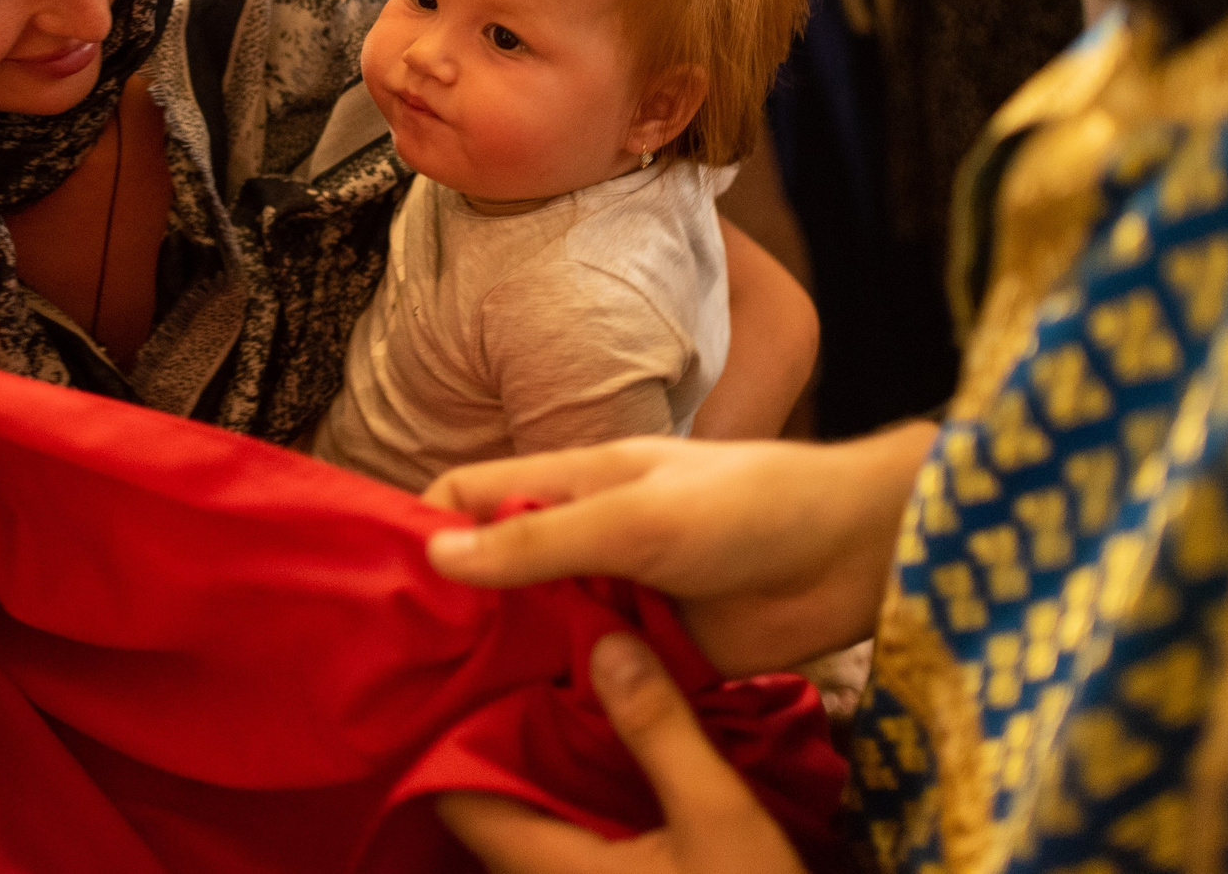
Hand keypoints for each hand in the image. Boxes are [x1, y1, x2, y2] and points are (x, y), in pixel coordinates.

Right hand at [422, 426, 934, 675]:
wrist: (854, 555)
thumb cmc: (747, 506)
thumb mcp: (634, 516)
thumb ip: (540, 540)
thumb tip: (435, 555)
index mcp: (571, 484)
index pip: (467, 498)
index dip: (417, 532)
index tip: (373, 591)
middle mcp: (583, 541)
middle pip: (493, 576)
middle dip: (450, 616)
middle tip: (396, 677)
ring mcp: (616, 601)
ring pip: (535, 636)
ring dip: (500, 669)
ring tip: (442, 721)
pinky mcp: (652, 659)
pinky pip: (589, 685)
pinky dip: (557, 707)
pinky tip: (520, 743)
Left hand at [436, 632, 805, 873]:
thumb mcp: (720, 818)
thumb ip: (660, 732)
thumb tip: (608, 644)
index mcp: (551, 871)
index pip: (460, 800)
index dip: (465, 734)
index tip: (498, 668)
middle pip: (496, 812)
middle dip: (514, 742)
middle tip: (543, 668)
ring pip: (536, 832)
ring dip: (550, 773)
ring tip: (580, 701)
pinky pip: (572, 849)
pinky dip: (581, 804)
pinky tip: (617, 766)